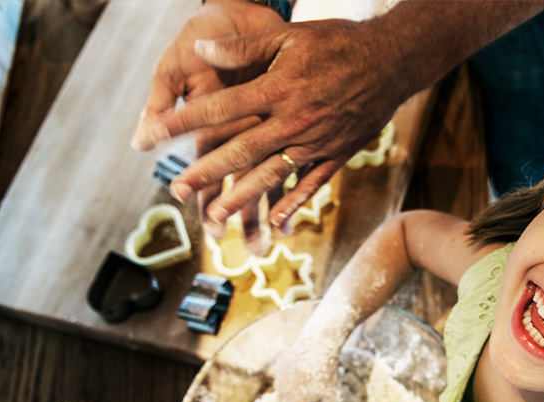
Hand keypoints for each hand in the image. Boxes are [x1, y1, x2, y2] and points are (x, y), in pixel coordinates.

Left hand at [132, 17, 408, 231]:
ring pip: (271, 176)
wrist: (392, 61)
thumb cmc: (338, 43)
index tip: (151, 134)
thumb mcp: (289, 36)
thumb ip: (244, 47)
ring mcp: (316, 143)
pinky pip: (311, 185)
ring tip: (215, 216)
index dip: (181, 122)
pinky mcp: (337, 155)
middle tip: (174, 189)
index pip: (218, 109)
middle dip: (204, 173)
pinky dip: (292, 205)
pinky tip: (275, 222)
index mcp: (277, 89)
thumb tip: (201, 50)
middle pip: (240, 152)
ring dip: (241, 198)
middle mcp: (293, 122)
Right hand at [273, 335, 346, 401]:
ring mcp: (279, 379)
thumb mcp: (333, 395)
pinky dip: (289, 382)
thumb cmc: (327, 373)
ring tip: (307, 390)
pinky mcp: (280, 366)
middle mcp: (283, 393)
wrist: (317, 346)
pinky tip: (305, 375)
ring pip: (279, 394)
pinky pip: (281, 379)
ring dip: (289, 397)